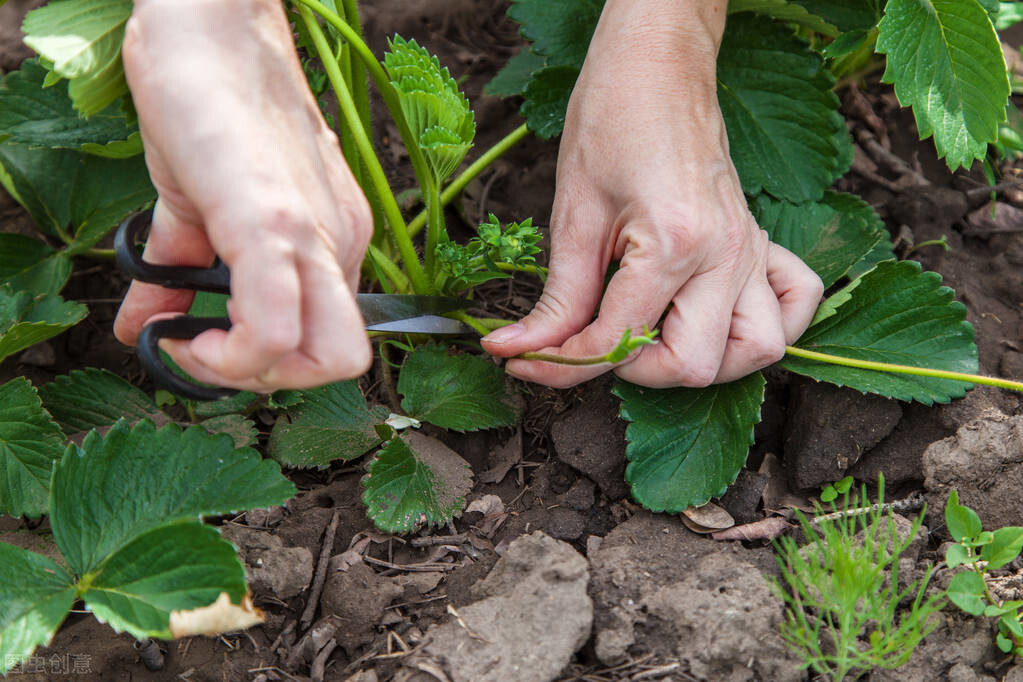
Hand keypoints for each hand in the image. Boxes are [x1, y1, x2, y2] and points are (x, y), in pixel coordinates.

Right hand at [114, 0, 372, 391]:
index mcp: (333, 242)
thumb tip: (146, 329)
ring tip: (186, 337)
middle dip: (268, 379)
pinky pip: (274, 324)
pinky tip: (175, 328)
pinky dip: (227, 352)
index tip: (206, 343)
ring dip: (245, 373)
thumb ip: (182, 272)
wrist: (210, 25)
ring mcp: (314, 234)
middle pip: (342, 362)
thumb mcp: (201, 207)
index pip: (331, 340)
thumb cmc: (212, 108)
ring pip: (325, 359)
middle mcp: (340, 243)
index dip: (269, 362)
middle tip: (205, 349)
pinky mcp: (271, 220)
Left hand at [482, 0, 822, 387]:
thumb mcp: (573, 213)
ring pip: (758, 350)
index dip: (563, 362)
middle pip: (696, 366)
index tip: (525, 360)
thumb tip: (520, 350)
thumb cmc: (612, 119)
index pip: (619, 339)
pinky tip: (716, 318)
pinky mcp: (760, 242)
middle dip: (636, 371)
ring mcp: (752, 250)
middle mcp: (727, 254)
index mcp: (676, 243)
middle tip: (594, 342)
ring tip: (655, 338)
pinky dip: (761, 328)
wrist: (657, 65)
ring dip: (703, 361)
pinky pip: (795, 304)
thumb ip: (558, 297)